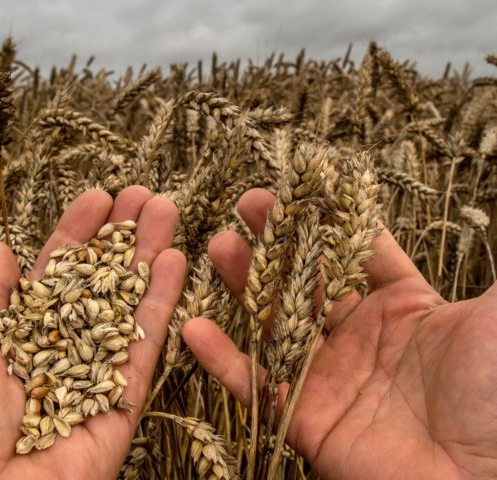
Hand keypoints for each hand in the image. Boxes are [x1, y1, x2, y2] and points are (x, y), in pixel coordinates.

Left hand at [0, 187, 185, 479]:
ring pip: (129, 303)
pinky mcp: (124, 399)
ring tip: (166, 208)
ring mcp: (96, 372)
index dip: (78, 233)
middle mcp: (62, 347)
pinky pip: (146, 343)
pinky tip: (174, 260)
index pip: (56, 272)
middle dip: (122, 236)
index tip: (98, 196)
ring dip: (149, 256)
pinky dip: (163, 301)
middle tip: (143, 194)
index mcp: (18, 333)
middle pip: (100, 281)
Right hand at [183, 188, 496, 479]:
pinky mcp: (307, 419)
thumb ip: (485, 274)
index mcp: (406, 311)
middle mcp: (363, 340)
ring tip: (218, 248)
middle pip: (306, 283)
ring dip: (243, 289)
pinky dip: (222, 359)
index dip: (327, 220)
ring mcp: (331, 378)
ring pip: (275, 325)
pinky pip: (256, 386)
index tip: (298, 190)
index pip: (357, 254)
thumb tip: (493, 212)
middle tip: (245, 209)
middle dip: (276, 245)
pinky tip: (193, 326)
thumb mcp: (495, 318)